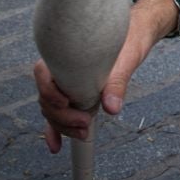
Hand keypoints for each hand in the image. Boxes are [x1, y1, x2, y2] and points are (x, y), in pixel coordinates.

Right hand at [35, 0, 174, 150]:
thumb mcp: (126, 59)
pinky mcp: (75, 94)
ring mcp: (67, 83)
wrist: (137, 33)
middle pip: (46, 98)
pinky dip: (56, 129)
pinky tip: (56, 146)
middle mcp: (61, 69)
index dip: (49, 91)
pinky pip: (59, 112)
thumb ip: (117, 82)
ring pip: (52, 109)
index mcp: (66, 53)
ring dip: (63, 125)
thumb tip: (111, 108)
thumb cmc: (129, 39)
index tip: (66, 102)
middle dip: (62, 117)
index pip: (42, 73)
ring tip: (85, 132)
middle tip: (86, 124)